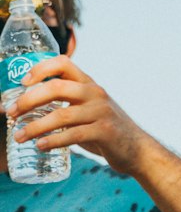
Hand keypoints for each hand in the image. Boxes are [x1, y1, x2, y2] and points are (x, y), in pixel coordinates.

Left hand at [7, 56, 147, 174]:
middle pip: (56, 88)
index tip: (22, 82)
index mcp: (88, 84)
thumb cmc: (105, 129)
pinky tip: (40, 146)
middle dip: (28, 100)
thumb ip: (66, 104)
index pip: (63, 63)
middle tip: (11, 113)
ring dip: (35, 126)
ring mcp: (101, 112)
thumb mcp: (88, 109)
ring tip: (19, 136)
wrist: (137, 149)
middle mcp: (95, 93)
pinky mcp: (105, 132)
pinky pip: (73, 135)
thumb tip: (27, 108)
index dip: (40, 68)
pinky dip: (53, 141)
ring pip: (61, 115)